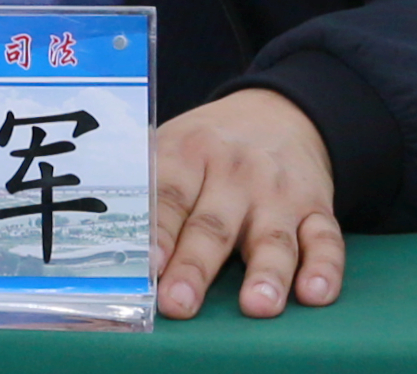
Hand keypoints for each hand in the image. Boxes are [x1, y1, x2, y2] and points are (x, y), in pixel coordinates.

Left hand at [153, 88, 342, 318]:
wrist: (280, 111)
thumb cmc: (209, 144)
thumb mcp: (171, 146)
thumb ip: (142, 187)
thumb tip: (90, 233)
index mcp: (189, 153)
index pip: (168, 196)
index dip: (156, 231)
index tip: (146, 265)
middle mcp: (235, 173)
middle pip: (213, 225)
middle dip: (195, 266)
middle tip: (179, 301)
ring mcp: (278, 192)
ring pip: (273, 236)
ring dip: (267, 273)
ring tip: (258, 305)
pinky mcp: (317, 208)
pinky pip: (325, 238)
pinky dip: (324, 267)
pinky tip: (315, 293)